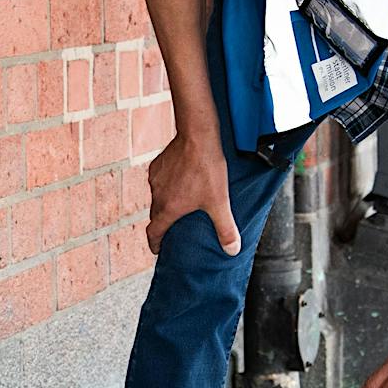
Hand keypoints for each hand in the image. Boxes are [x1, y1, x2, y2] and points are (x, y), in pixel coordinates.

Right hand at [146, 126, 238, 255]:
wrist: (197, 135)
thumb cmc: (207, 169)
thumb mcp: (219, 202)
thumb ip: (225, 228)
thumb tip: (233, 251)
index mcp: (167, 209)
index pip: (153, 233)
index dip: (155, 244)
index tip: (158, 250)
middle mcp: (157, 195)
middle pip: (156, 216)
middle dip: (163, 225)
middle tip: (172, 230)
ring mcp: (155, 179)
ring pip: (157, 197)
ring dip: (165, 203)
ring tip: (179, 204)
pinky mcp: (158, 165)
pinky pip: (159, 181)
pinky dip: (167, 186)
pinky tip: (180, 182)